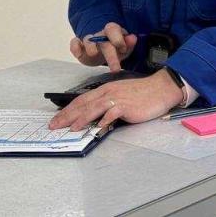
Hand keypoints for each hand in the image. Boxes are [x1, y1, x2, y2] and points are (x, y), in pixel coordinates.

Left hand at [48, 70, 182, 131]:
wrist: (161, 88)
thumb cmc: (143, 93)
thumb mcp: (121, 95)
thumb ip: (108, 104)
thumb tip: (95, 117)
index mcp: (106, 89)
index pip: (82, 99)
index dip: (68, 109)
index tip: (56, 119)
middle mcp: (109, 92)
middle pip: (84, 103)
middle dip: (67, 115)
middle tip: (54, 125)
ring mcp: (117, 98)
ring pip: (94, 107)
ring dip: (81, 118)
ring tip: (70, 128)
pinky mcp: (127, 106)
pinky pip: (112, 113)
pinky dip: (104, 120)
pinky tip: (97, 127)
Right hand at [69, 22, 138, 72]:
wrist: (102, 50)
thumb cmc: (115, 48)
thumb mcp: (125, 47)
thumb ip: (129, 43)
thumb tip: (133, 38)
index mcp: (112, 32)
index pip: (113, 29)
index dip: (118, 39)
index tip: (123, 50)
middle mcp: (99, 35)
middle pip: (103, 41)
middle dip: (110, 55)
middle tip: (116, 69)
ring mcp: (88, 40)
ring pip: (88, 40)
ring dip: (90, 47)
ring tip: (93, 54)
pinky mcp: (78, 46)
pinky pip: (74, 43)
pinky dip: (75, 47)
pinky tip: (79, 54)